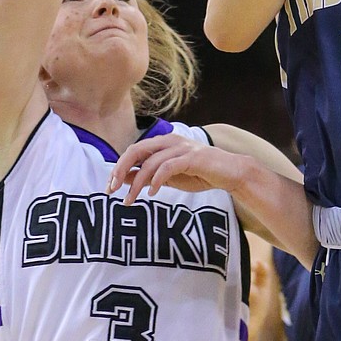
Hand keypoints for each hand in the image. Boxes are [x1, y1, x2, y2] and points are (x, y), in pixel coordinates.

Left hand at [110, 133, 242, 203]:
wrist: (230, 173)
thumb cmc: (200, 174)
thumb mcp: (168, 177)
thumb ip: (148, 176)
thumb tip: (124, 180)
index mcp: (163, 143)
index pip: (133, 152)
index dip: (118, 168)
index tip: (109, 187)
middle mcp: (170, 141)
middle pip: (136, 151)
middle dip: (120, 170)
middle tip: (112, 189)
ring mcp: (181, 148)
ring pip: (150, 162)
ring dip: (137, 182)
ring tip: (131, 199)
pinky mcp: (192, 158)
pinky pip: (168, 167)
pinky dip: (156, 180)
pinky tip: (152, 193)